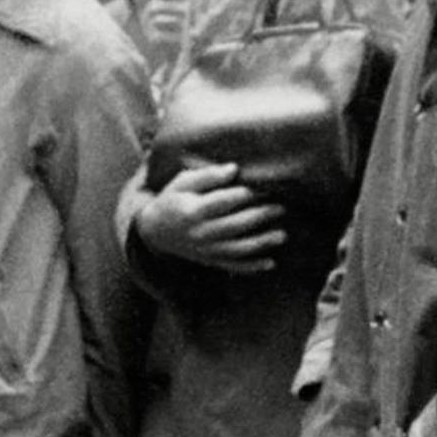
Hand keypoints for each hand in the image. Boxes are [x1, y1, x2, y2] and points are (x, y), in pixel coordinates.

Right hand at [134, 162, 290, 275]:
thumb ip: (207, 176)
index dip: (245, 194)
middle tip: (281, 207)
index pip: (223, 201)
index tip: (264, 186)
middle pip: (234, 225)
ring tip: (282, 235)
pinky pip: (232, 266)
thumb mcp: (182, 182)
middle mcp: (200, 232)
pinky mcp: (209, 260)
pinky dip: (252, 267)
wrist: (154, 231)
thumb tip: (233, 169)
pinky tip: (270, 264)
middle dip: (260, 216)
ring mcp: (205, 249)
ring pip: (237, 249)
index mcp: (192, 211)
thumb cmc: (173, 200)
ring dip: (261, 243)